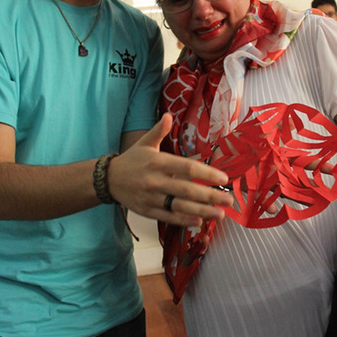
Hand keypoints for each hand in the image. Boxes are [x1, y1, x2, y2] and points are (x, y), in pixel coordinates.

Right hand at [108, 113, 233, 226]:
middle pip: (186, 190)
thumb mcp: (144, 143)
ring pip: (179, 207)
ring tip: (219, 214)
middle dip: (209, 196)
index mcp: (157, 162)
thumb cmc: (132, 160)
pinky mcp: (147, 211)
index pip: (186, 168)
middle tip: (229, 200)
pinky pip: (168, 218)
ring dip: (201, 212)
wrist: (108, 180)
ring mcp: (151, 198)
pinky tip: (199, 222)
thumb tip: (169, 115)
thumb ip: (159, 130)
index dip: (206, 174)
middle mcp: (155, 181)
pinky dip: (184, 221)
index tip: (223, 178)